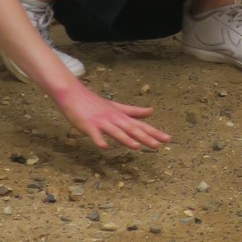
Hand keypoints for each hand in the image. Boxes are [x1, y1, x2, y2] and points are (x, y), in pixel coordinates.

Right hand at [54, 83, 170, 151]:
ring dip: (126, 139)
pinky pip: (94, 134)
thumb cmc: (95, 103)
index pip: (141, 125)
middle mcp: (114, 119)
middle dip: (145, 137)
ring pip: (116, 131)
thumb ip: (134, 111)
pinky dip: (99, 140)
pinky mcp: (88, 125)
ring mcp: (101, 122)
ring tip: (137, 146)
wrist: (73, 94)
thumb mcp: (117, 107)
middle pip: (132, 129)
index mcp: (121, 116)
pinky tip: (104, 147)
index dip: (154, 132)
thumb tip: (152, 111)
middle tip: (158, 145)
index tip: (168, 139)